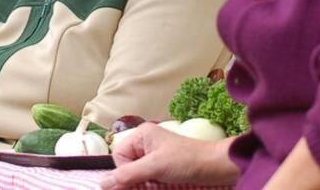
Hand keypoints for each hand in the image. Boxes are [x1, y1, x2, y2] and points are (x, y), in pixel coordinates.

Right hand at [100, 123, 237, 188]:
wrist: (216, 167)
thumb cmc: (187, 161)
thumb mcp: (154, 167)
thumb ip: (127, 175)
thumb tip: (102, 184)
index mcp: (142, 135)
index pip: (119, 156)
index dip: (125, 171)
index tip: (139, 179)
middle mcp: (146, 143)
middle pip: (126, 166)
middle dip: (134, 180)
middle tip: (148, 184)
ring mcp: (155, 156)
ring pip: (137, 175)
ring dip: (143, 184)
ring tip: (157, 185)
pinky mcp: (164, 168)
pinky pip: (147, 178)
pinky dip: (150, 185)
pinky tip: (159, 186)